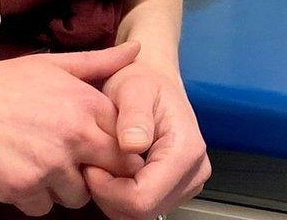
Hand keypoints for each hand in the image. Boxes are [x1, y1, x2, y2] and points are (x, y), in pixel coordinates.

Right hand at [0, 41, 146, 216]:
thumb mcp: (52, 65)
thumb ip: (99, 63)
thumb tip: (137, 49)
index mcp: (86, 106)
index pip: (127, 143)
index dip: (115, 150)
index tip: (98, 149)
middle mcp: (74, 136)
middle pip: (110, 174)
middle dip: (95, 172)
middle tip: (71, 162)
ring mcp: (49, 165)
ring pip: (77, 196)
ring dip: (62, 188)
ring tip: (39, 164)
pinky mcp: (22, 188)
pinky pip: (42, 208)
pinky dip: (31, 198)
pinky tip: (17, 174)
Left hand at [82, 60, 210, 219]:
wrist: (151, 80)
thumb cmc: (142, 82)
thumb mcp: (133, 89)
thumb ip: (134, 116)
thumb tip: (134, 144)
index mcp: (187, 150)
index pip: (143, 199)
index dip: (110, 190)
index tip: (92, 166)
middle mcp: (194, 171)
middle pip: (142, 212)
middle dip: (109, 194)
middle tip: (94, 163)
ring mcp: (187, 183)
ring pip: (140, 215)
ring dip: (114, 196)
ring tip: (104, 162)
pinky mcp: (176, 189)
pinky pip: (142, 209)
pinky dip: (121, 196)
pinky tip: (115, 170)